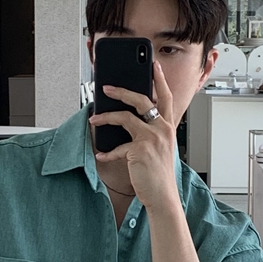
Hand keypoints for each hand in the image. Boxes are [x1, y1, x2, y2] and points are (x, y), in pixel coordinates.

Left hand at [90, 62, 178, 211]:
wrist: (162, 195)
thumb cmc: (158, 173)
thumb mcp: (159, 147)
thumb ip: (149, 131)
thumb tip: (127, 118)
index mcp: (167, 126)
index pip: (166, 96)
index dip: (160, 79)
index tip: (153, 65)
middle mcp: (162, 129)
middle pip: (142, 99)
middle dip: (122, 90)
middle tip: (107, 87)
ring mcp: (151, 138)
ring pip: (124, 117)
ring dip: (106, 117)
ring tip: (95, 119)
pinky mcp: (139, 150)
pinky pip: (117, 147)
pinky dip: (107, 152)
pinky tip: (101, 155)